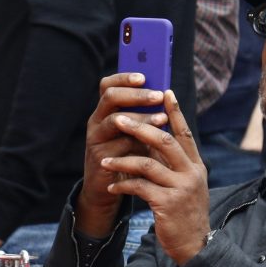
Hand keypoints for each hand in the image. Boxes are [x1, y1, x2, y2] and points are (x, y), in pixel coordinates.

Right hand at [79, 73, 169, 236]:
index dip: (124, 78)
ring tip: (161, 119)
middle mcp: (97, 121)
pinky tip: (151, 144)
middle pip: (110, 97)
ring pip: (114, 120)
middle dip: (135, 95)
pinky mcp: (100, 158)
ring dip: (139, 118)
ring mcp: (95, 139)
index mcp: (105, 111)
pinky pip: (117, 146)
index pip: (108, 85)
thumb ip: (147, 118)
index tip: (145, 76)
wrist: (108, 190)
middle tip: (157, 96)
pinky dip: (136, 143)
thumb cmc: (128, 158)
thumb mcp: (138, 135)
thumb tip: (170, 97)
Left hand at [94, 88, 210, 264]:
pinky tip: (113, 187)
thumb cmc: (184, 214)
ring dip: (122, 160)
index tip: (165, 91)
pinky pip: (139, 187)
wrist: (195, 245)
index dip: (175, 112)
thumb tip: (155, 140)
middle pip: (164, 141)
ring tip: (104, 160)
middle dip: (139, 128)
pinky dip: (123, 185)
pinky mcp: (167, 204)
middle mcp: (191, 174)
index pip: (185, 134)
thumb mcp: (186, 186)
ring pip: (147, 163)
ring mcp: (181, 189)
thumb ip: (175, 165)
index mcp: (196, 166)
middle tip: (119, 119)